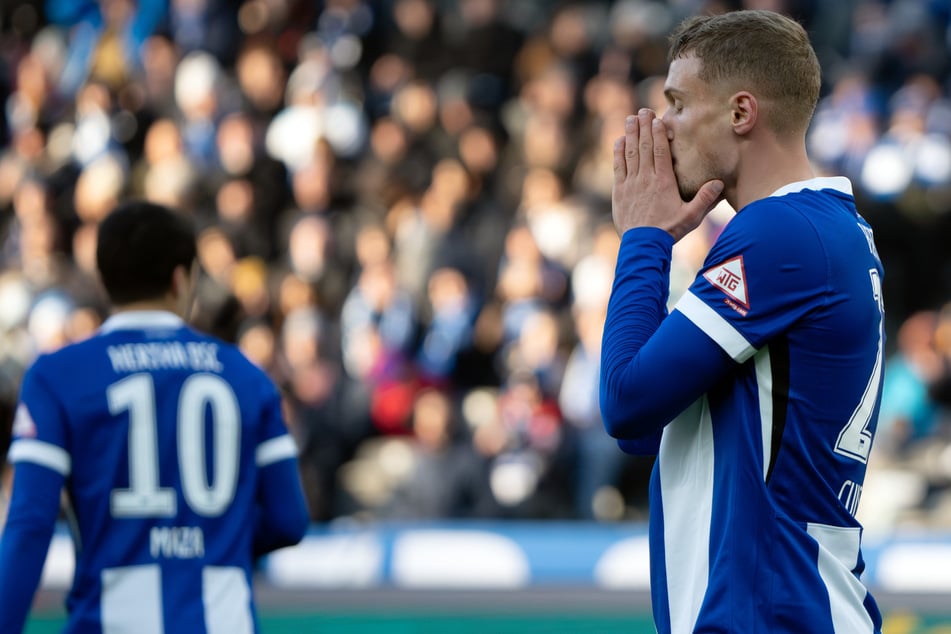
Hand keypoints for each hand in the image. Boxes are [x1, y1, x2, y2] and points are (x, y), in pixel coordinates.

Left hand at [612, 109, 723, 241]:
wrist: (643, 245)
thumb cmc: (668, 231)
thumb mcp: (691, 217)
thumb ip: (705, 199)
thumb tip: (719, 183)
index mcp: (664, 182)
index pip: (660, 151)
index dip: (658, 133)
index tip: (657, 119)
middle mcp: (646, 179)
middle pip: (645, 147)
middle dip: (644, 127)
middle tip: (643, 111)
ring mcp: (631, 184)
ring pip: (630, 153)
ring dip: (630, 134)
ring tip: (630, 119)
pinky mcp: (619, 192)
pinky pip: (618, 167)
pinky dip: (618, 152)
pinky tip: (619, 140)